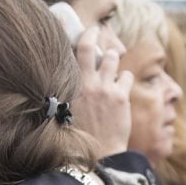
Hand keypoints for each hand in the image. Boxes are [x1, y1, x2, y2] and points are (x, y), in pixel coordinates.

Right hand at [74, 27, 133, 158]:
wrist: (96, 154)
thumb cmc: (76, 137)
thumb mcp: (63, 113)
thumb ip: (64, 94)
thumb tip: (58, 84)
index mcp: (70, 86)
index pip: (74, 53)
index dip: (82, 38)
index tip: (85, 30)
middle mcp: (88, 83)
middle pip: (92, 48)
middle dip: (95, 36)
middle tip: (96, 32)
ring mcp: (106, 88)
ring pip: (113, 58)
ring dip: (112, 58)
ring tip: (110, 64)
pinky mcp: (121, 97)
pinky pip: (126, 76)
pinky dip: (124, 78)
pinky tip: (120, 87)